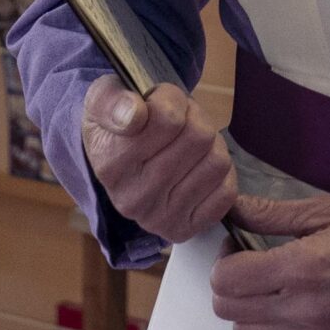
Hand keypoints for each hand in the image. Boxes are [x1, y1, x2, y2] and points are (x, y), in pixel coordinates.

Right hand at [81, 78, 236, 243]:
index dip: (171, 99)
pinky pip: (226, 192)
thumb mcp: (103, 98)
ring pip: (217, 162)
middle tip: (179, 121)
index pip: (168, 118)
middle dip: (194, 118)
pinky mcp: (184, 230)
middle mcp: (131, 199)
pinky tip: (198, 167)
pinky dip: (220, 173)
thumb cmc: (118, 123)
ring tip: (189, 143)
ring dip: (210, 144)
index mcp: (110, 164)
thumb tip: (134, 114)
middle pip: (199, 137)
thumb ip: (113, 100)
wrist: (118, 162)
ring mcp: (158, 219)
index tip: (157, 102)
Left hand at [209, 193, 329, 329]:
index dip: (224, 259)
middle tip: (252, 263)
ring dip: (250, 313)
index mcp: (302, 269)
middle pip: (230, 313)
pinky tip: (293, 312)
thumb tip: (233, 209)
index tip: (239, 245)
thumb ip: (274, 215)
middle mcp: (306, 311)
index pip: (226, 281)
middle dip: (231, 286)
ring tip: (273, 288)